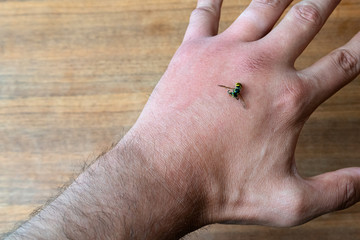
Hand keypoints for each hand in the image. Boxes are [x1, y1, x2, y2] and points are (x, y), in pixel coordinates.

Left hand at [130, 0, 359, 226]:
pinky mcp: (191, 53)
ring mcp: (225, 54)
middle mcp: (262, 66)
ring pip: (264, 7)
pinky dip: (212, 0)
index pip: (344, 63)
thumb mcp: (289, 202)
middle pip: (307, 18)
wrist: (164, 176)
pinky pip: (205, 14)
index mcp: (290, 99)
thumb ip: (337, 191)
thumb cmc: (221, 189)